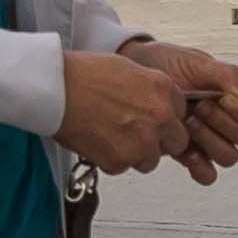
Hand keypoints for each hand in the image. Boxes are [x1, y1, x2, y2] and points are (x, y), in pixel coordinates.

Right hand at [54, 47, 192, 175]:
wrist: (55, 89)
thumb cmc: (83, 74)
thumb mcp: (129, 70)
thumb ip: (151, 89)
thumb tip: (156, 103)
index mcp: (164, 90)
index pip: (182, 114)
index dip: (166, 118)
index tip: (154, 119)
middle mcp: (159, 117)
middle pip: (176, 142)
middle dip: (160, 141)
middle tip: (136, 133)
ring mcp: (142, 142)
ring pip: (150, 160)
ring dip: (136, 153)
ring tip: (111, 135)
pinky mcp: (120, 161)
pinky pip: (124, 167)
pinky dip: (112, 159)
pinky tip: (97, 140)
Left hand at [120, 38, 237, 185]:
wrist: (136, 72)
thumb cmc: (167, 63)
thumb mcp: (198, 62)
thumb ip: (228, 77)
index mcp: (237, 97)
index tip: (224, 98)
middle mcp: (228, 120)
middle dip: (222, 123)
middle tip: (199, 107)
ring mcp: (210, 139)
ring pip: (229, 157)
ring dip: (209, 142)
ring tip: (187, 123)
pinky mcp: (190, 154)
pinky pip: (207, 174)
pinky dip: (200, 167)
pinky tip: (186, 151)